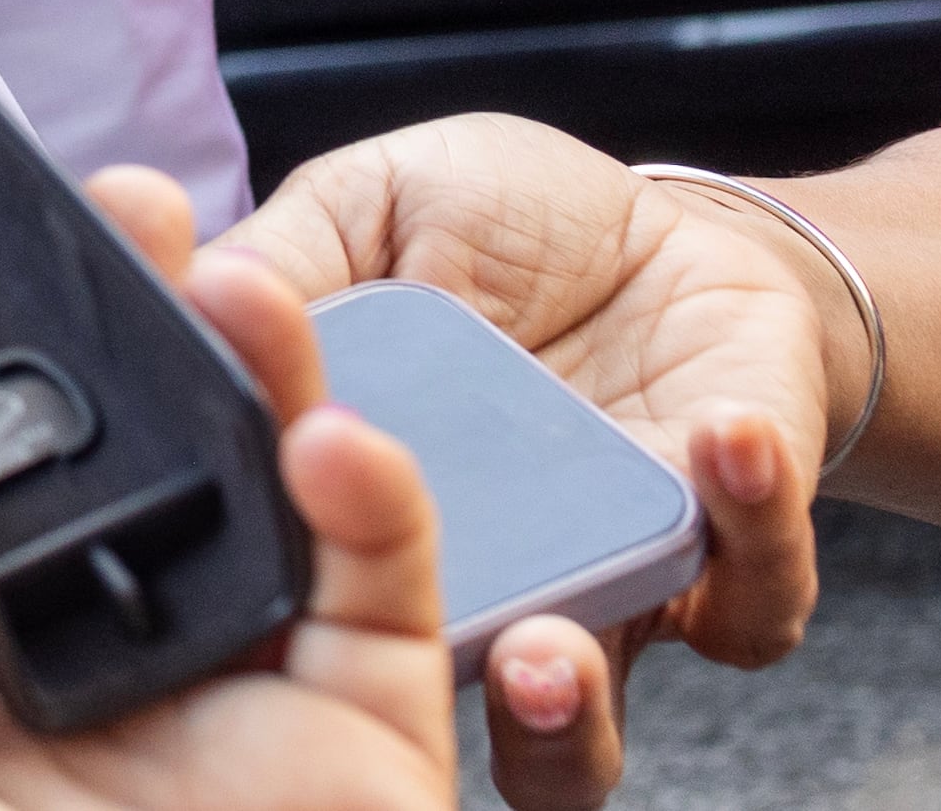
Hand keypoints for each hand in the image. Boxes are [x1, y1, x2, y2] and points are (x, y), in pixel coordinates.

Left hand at [0, 168, 459, 810]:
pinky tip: (325, 440)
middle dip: (159, 332)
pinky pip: (387, 609)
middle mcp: (101, 709)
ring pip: (277, 511)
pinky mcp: (361, 765)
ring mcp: (237, 734)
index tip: (6, 261)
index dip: (5, 374)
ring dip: (274, 378)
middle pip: (149, 473)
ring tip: (236, 282)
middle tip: (145, 214)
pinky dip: (380, 507)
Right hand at [217, 118, 858, 804]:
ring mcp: (602, 589)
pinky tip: (722, 437)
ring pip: (583, 735)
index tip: (265, 574)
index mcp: (364, 509)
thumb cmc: (510, 228)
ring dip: (569, 704)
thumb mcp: (377, 205)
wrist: (675, 230)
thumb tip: (188, 287)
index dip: (275, 613)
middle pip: (428, 708)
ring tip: (555, 646)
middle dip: (423, 710)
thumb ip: (292, 257)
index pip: (301, 595)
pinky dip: (750, 521)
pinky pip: (751, 593)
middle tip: (432, 668)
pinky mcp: (733, 560)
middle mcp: (482, 582)